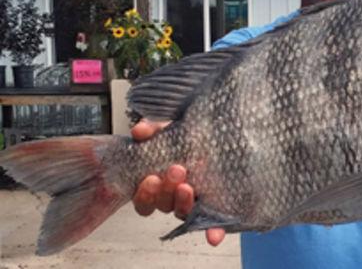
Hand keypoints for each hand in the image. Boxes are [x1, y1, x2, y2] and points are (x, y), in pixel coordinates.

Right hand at [131, 119, 226, 245]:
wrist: (218, 132)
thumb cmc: (186, 134)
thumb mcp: (167, 128)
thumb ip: (152, 129)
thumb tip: (139, 131)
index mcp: (158, 182)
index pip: (144, 200)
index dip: (145, 195)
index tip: (151, 178)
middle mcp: (173, 196)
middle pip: (163, 205)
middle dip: (166, 191)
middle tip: (176, 171)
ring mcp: (193, 201)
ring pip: (183, 212)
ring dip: (184, 203)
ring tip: (188, 187)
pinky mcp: (213, 204)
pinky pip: (211, 223)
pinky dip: (212, 231)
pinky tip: (214, 236)